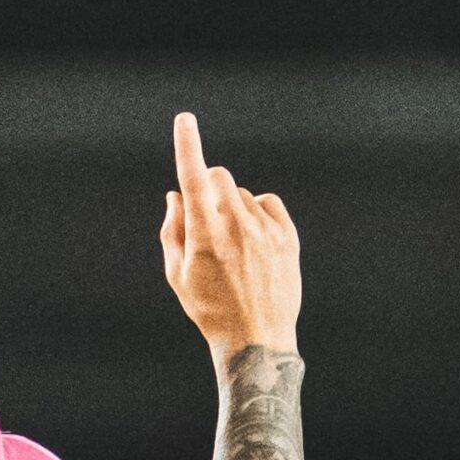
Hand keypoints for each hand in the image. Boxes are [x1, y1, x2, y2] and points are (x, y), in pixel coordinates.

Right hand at [161, 112, 300, 361]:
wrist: (255, 339)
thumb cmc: (210, 310)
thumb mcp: (178, 277)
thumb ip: (172, 231)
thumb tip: (176, 195)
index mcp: (204, 235)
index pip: (194, 178)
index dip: (187, 146)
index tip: (184, 120)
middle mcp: (236, 225)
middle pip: (220, 176)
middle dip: (208, 184)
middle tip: (204, 211)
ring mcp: (264, 229)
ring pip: (241, 194)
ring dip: (231, 207)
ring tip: (231, 247)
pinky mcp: (287, 235)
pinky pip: (267, 203)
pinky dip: (256, 212)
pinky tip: (252, 239)